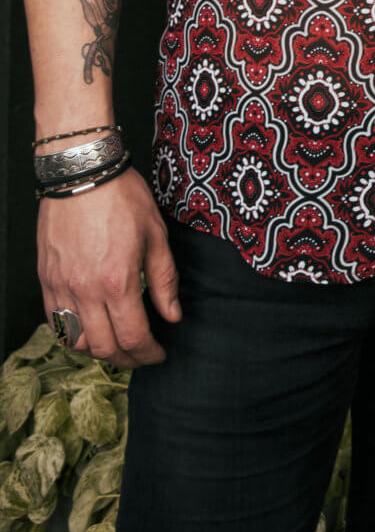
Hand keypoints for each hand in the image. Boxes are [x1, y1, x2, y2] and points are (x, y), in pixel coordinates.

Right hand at [37, 169, 181, 367]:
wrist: (83, 172)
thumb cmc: (122, 197)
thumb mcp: (155, 234)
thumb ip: (164, 280)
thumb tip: (172, 315)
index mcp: (117, 280)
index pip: (133, 336)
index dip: (149, 353)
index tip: (159, 354)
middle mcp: (85, 290)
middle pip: (103, 347)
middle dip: (126, 359)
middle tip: (141, 355)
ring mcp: (61, 286)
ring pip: (76, 341)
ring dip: (97, 350)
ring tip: (116, 342)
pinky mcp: (46, 278)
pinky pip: (55, 321)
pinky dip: (72, 333)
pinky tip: (88, 327)